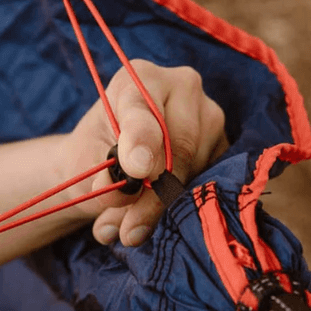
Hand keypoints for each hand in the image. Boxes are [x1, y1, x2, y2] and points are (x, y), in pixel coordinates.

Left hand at [62, 60, 228, 246]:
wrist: (106, 160)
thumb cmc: (93, 156)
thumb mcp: (86, 166)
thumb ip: (105, 176)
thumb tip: (126, 191)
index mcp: (139, 78)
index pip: (145, 112)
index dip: (142, 141)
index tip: (136, 169)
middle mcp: (182, 86)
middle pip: (179, 146)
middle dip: (153, 196)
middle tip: (128, 231)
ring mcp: (209, 114)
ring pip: (196, 168)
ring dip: (163, 207)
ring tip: (129, 225)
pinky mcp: (224, 144)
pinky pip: (210, 181)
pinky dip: (182, 206)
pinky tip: (156, 214)